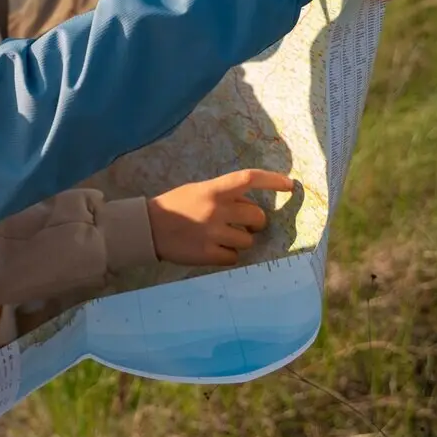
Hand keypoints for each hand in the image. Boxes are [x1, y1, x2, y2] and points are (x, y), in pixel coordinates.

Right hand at [145, 169, 291, 266]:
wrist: (146, 228)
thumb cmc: (174, 205)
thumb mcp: (197, 191)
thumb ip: (222, 195)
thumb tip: (250, 205)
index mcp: (212, 190)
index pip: (248, 179)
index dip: (272, 181)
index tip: (289, 185)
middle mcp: (216, 210)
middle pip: (257, 216)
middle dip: (257, 221)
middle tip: (249, 223)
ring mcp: (213, 234)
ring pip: (248, 240)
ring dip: (242, 240)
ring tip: (225, 238)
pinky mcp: (207, 254)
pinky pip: (234, 257)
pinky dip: (229, 254)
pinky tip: (216, 250)